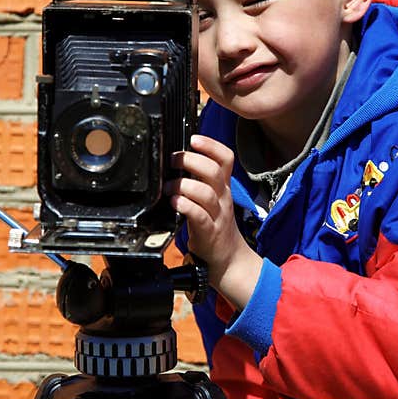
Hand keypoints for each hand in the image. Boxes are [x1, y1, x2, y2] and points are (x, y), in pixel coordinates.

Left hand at [164, 135, 261, 308]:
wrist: (228, 259)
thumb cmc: (214, 225)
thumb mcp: (212, 198)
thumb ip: (198, 181)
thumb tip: (176, 160)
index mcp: (223, 187)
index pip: (225, 158)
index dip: (211, 145)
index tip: (193, 138)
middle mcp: (223, 198)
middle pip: (214, 172)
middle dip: (192, 161)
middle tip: (174, 161)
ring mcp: (217, 215)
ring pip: (206, 192)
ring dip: (183, 185)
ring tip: (169, 187)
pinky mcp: (209, 232)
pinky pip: (199, 216)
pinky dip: (185, 206)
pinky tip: (175, 203)